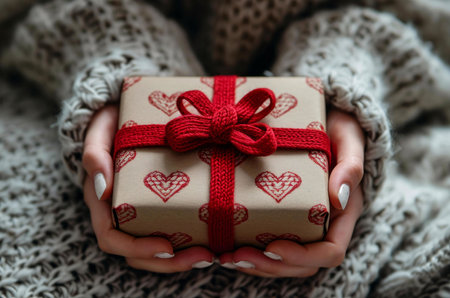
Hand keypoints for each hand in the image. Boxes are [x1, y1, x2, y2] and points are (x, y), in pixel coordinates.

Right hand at [82, 104, 214, 272]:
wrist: (124, 115)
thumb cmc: (110, 124)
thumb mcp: (99, 132)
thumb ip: (94, 155)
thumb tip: (103, 188)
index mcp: (102, 202)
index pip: (111, 237)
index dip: (136, 248)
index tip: (166, 246)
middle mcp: (119, 214)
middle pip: (137, 254)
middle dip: (167, 262)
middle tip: (203, 257)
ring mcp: (140, 212)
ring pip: (154, 250)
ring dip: (181, 260)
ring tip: (211, 255)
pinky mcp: (158, 206)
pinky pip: (170, 231)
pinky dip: (187, 242)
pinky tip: (212, 240)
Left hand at [218, 109, 364, 276]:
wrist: (322, 119)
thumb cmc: (337, 128)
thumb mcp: (348, 139)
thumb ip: (350, 166)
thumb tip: (340, 198)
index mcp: (343, 213)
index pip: (330, 251)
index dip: (302, 256)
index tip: (273, 246)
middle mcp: (324, 225)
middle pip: (302, 264)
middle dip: (270, 265)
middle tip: (237, 257)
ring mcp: (303, 224)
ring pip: (284, 261)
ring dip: (256, 265)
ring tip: (226, 258)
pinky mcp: (284, 217)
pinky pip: (270, 246)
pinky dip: (250, 253)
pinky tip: (226, 248)